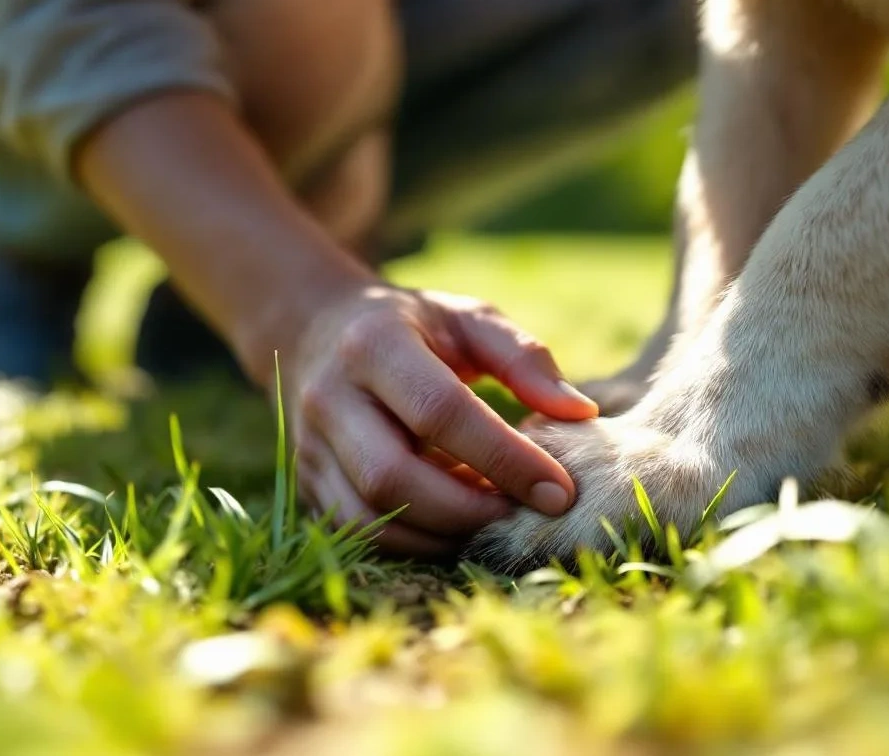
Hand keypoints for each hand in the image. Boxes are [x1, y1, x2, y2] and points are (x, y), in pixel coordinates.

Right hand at [286, 285, 598, 556]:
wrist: (316, 332)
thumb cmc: (413, 327)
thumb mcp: (469, 320)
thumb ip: (524, 358)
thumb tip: (579, 413)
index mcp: (374, 345)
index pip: (439, 412)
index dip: (503, 457)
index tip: (559, 489)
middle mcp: (331, 399)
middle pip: (393, 478)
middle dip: (468, 511)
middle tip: (524, 515)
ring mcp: (311, 447)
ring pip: (372, 518)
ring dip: (442, 534)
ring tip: (493, 518)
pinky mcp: (309, 484)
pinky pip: (361, 533)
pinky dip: (415, 541)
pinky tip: (455, 523)